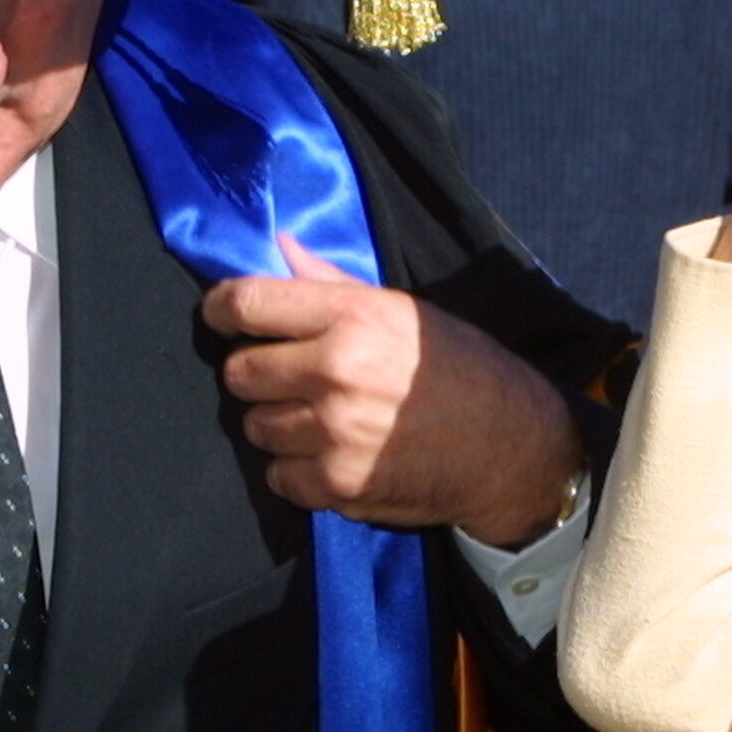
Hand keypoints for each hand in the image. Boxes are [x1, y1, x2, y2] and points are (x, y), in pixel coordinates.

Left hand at [201, 240, 580, 545]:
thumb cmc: (460, 370)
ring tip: (321, 421)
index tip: (221, 318)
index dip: (220, 310)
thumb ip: (333, 284)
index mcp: (352, 316)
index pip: (247, 303)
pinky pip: (279, 477)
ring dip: (278, 425)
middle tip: (290, 380)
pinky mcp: (338, 485)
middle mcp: (336, 370)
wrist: (511, 448)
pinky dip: (298, 472)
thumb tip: (280, 247)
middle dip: (256, 375)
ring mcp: (333, 432)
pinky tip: (334, 457)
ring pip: (256, 428)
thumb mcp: (404, 312)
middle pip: (240, 372)